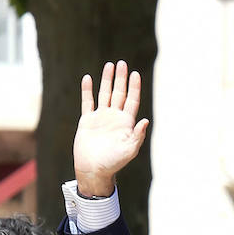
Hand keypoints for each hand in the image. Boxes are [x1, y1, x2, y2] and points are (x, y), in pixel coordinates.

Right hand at [74, 60, 148, 196]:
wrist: (93, 170)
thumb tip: (145, 120)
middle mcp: (114, 118)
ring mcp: (101, 118)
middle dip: (121, 79)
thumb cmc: (113, 163)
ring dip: (107, 80)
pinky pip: (87, 102)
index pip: (132, 100)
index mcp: (125, 123)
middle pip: (119, 93)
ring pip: (105, 94)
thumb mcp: (129, 150)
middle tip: (122, 64)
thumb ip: (138, 135)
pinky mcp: (88, 121)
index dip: (134, 87)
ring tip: (109, 65)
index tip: (135, 74)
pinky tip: (88, 79)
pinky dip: (87, 90)